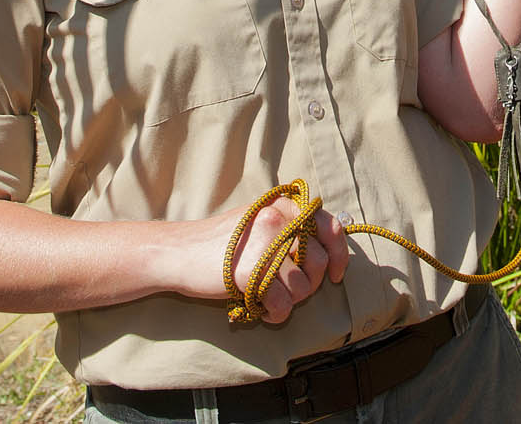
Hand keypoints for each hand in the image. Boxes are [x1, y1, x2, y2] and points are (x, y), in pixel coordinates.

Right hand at [197, 190, 346, 324]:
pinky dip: (276, 313)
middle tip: (286, 288)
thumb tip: (330, 250)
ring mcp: (265, 245)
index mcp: (283, 205)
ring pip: (302, 287)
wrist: (180, 252)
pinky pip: (283, 305)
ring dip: (289, 300)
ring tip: (268, 296)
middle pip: (318, 263)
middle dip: (309, 284)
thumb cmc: (223, 242)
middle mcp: (277, 220)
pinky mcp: (252, 272)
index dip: (339, 255)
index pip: (330, 227)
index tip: (336, 274)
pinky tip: (261, 308)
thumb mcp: (260, 220)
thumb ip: (292, 227)